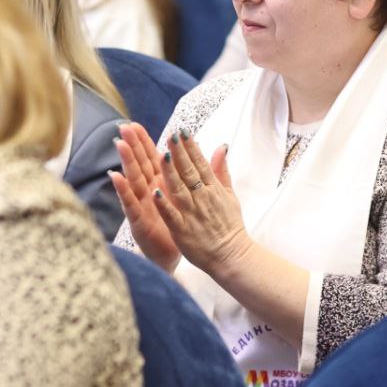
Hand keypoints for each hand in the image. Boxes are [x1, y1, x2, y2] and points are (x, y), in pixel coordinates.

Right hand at [110, 123, 180, 271]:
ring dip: (126, 162)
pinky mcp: (138, 221)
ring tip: (119, 144)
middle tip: (123, 127)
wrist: (172, 254)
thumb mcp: (183, 196)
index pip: (150, 158)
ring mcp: (141, 205)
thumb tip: (192, 152)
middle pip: (139, 164)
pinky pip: (131, 204)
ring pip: (133, 180)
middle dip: (131, 145)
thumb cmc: (176, 224)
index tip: (136, 124)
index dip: (143, 142)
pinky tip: (116, 177)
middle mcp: (147, 192)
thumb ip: (187, 174)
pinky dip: (124, 190)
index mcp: (160, 184)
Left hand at [152, 130, 250, 278]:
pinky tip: (154, 191)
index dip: (191, 147)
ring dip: (170, 172)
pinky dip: (164, 203)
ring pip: (179, 189)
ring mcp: (192, 214)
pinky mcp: (183, 230)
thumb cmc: (230, 225)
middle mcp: (203, 198)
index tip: (182, 131)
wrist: (232, 255)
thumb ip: (223, 170)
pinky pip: (172, 215)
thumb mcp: (230, 194)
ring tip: (161, 155)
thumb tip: (221, 146)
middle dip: (180, 153)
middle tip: (171, 135)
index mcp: (213, 189)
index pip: (201, 163)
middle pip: (189, 172)